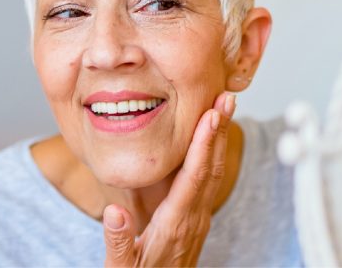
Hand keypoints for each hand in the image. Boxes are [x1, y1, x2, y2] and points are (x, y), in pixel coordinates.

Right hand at [103, 92, 235, 266]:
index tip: (211, 116)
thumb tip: (114, 213)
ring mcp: (199, 217)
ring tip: (224, 110)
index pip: (193, 177)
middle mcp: (193, 218)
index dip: (203, 145)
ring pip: (214, 172)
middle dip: (220, 131)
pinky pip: (210, 180)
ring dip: (220, 139)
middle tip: (227, 98)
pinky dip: (213, 154)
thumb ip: (118, 241)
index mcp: (175, 224)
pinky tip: (211, 140)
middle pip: (211, 168)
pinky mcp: (197, 217)